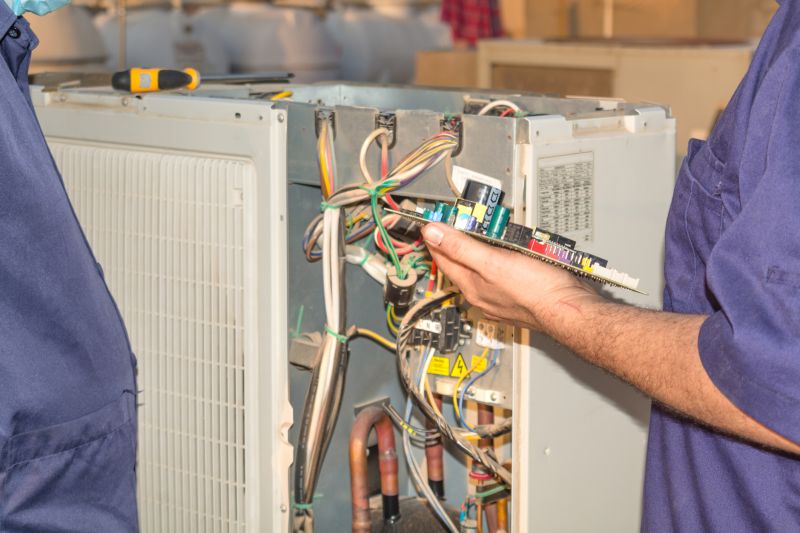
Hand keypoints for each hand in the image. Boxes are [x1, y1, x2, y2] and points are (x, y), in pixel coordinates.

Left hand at [421, 223, 599, 330]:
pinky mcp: (520, 295)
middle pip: (461, 263)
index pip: (443, 259)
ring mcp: (501, 297)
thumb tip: (432, 233)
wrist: (571, 310)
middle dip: (458, 242)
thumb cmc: (537, 291)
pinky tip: (509, 254)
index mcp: (471, 286)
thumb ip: (461, 247)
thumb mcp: (493, 262)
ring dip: (481, 250)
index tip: (431, 222)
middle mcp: (483, 294)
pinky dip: (501, 260)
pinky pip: (503, 274)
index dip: (435, 238)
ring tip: (480, 232)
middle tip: (455, 222)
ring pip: (483, 268)